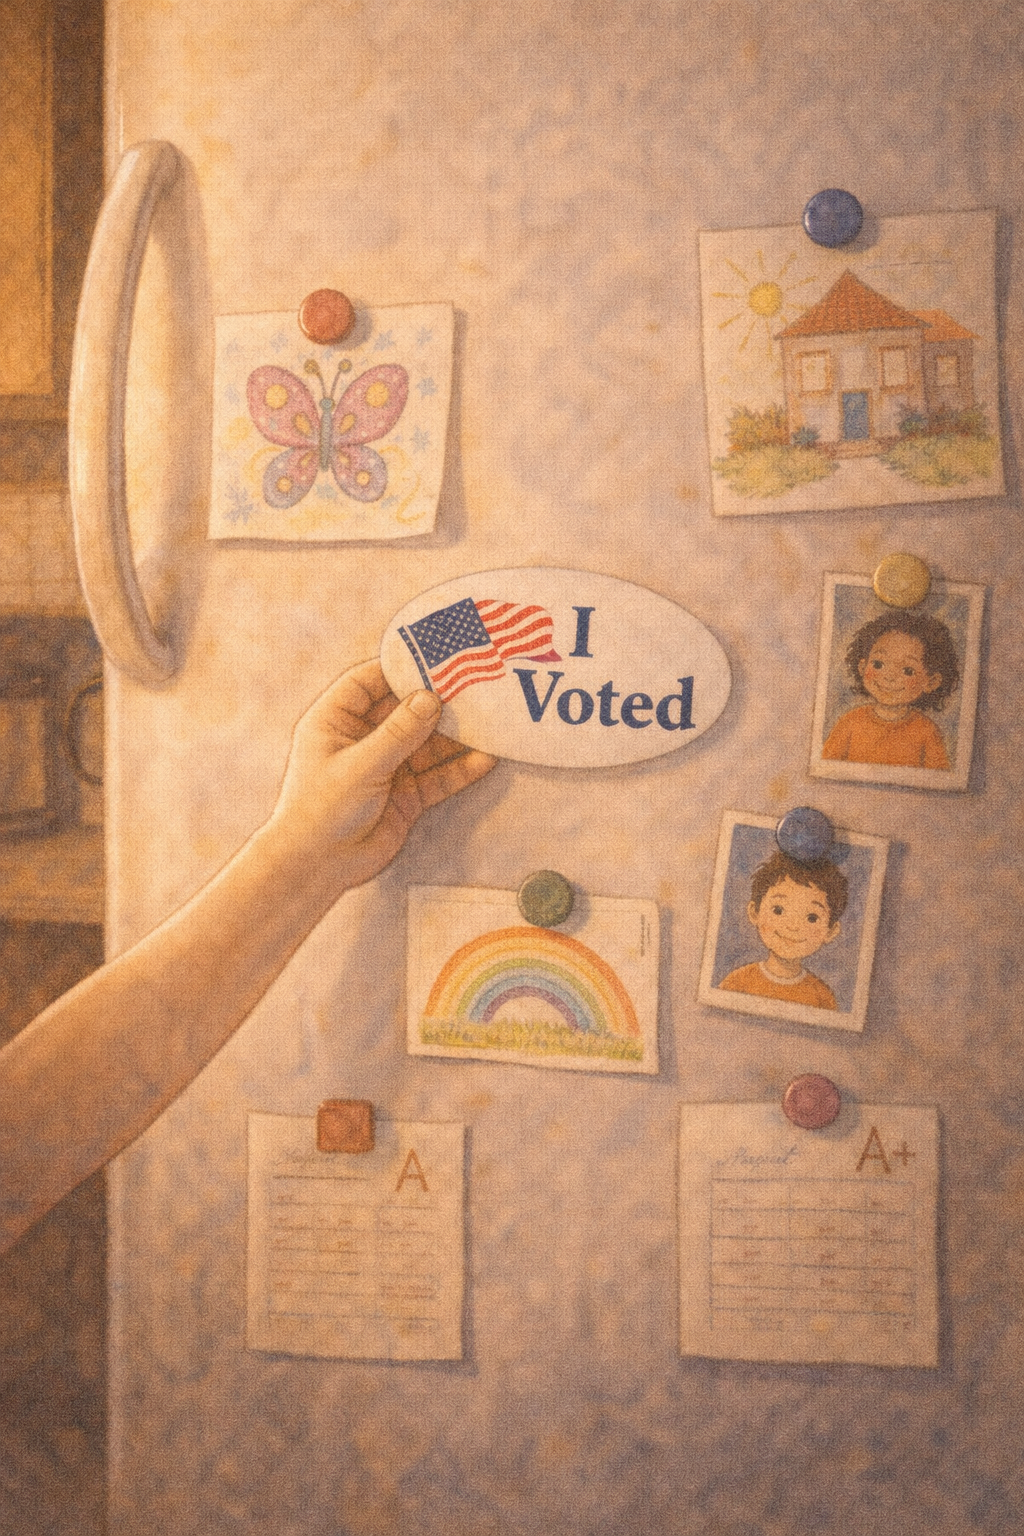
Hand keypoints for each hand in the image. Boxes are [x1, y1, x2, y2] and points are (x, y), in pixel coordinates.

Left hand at [268, 660, 495, 889]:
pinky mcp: (406, 796)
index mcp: (336, 722)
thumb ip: (399, 733)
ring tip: (488, 721)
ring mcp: (387, 768)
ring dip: (455, 736)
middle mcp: (363, 741)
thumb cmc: (321, 810)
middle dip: (437, 702)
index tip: (432, 657)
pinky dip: (460, 769)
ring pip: (427, 745)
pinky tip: (485, 759)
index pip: (368, 683)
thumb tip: (430, 699)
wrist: (318, 867)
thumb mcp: (361, 765)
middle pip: (405, 712)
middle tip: (472, 686)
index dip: (398, 669)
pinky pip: (438, 777)